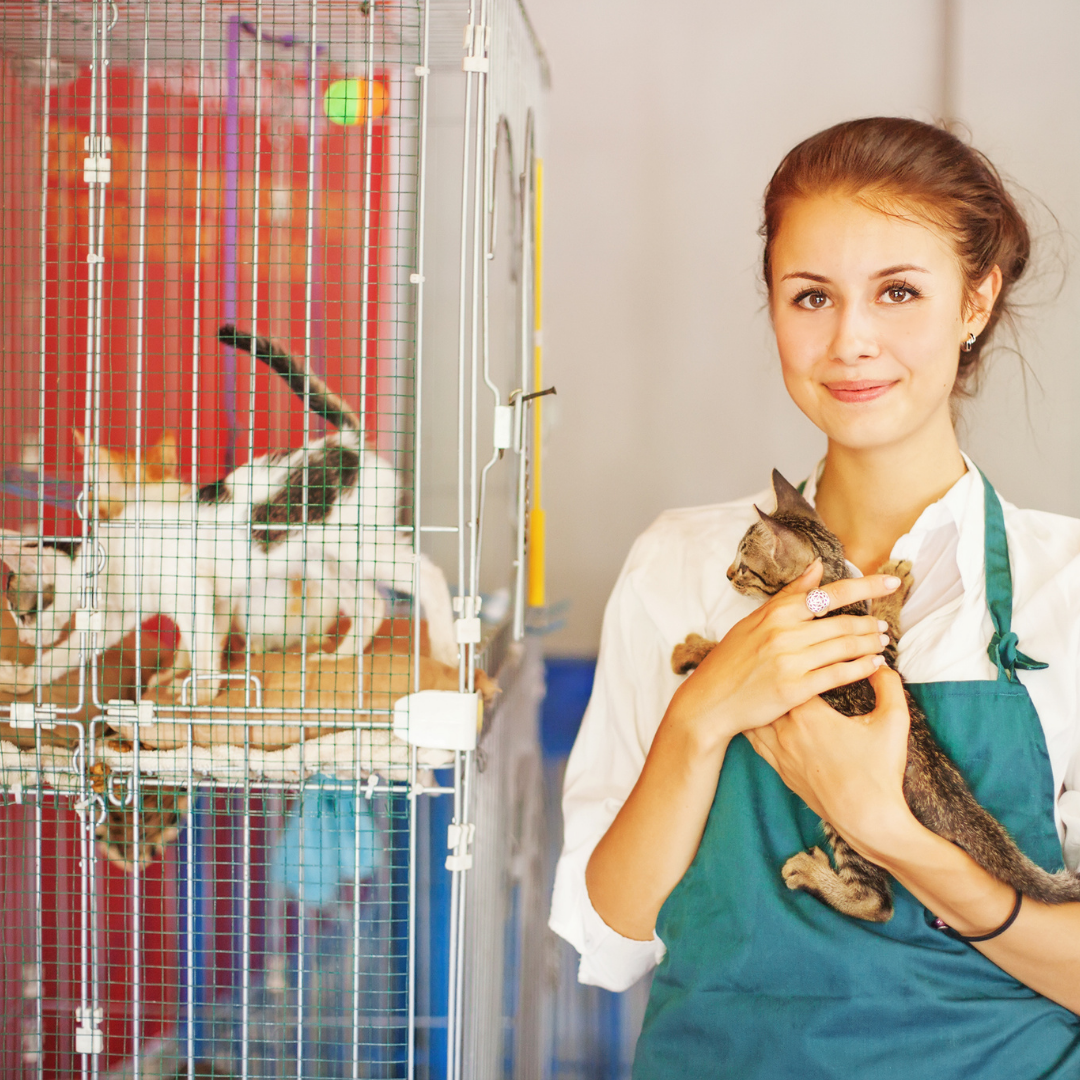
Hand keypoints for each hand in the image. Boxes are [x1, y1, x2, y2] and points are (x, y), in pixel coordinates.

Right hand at [666, 559, 899, 749]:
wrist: (711, 699)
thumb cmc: (732, 658)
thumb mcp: (754, 620)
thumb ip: (789, 595)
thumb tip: (818, 567)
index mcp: (776, 613)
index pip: (830, 593)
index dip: (866, 586)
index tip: (891, 581)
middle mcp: (784, 634)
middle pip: (842, 623)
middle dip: (871, 623)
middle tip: (886, 625)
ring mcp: (790, 661)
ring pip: (844, 647)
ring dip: (870, 644)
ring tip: (882, 642)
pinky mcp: (795, 689)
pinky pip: (838, 675)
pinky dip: (861, 668)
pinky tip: (874, 665)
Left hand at [745, 665, 915, 858]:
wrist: (867, 819)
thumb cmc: (880, 771)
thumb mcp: (894, 722)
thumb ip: (888, 686)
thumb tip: (880, 663)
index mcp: (810, 714)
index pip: (796, 675)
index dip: (801, 661)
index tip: (806, 652)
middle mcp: (786, 731)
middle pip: (770, 693)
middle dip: (774, 677)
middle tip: (774, 659)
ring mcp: (779, 752)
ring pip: (756, 716)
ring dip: (760, 701)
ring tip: (758, 682)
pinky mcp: (779, 770)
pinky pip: (755, 740)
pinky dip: (754, 723)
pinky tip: (755, 714)